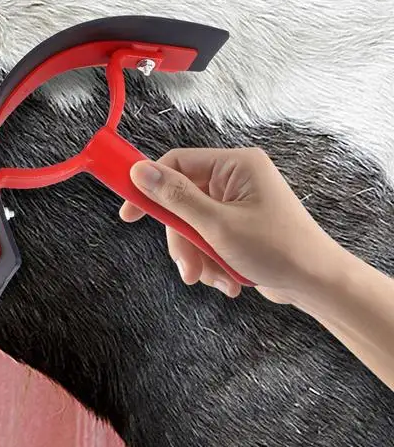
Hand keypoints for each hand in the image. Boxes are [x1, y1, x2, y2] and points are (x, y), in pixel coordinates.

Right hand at [119, 147, 344, 302]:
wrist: (315, 283)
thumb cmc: (279, 249)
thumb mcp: (217, 224)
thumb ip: (175, 197)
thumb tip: (141, 172)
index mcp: (236, 166)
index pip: (177, 163)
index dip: (149, 187)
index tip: (130, 212)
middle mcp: (236, 180)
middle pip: (181, 202)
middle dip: (181, 240)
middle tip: (186, 266)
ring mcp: (237, 205)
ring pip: (191, 226)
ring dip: (195, 256)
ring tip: (210, 278)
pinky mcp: (237, 227)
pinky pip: (206, 240)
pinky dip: (209, 262)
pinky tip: (226, 279)